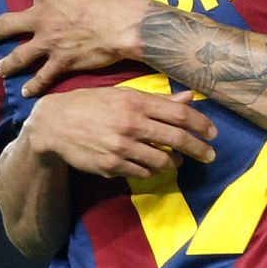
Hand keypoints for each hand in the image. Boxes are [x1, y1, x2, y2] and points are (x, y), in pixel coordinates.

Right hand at [25, 86, 215, 178]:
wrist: (53, 124)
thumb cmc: (91, 104)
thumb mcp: (123, 94)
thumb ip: (157, 100)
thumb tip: (189, 98)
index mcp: (135, 101)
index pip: (179, 113)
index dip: (201, 123)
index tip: (212, 133)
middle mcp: (130, 124)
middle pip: (177, 138)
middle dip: (199, 148)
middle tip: (210, 154)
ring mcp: (121, 147)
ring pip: (162, 160)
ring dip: (175, 162)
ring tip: (179, 161)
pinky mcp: (111, 166)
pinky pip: (143, 172)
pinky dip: (153, 170)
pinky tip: (154, 166)